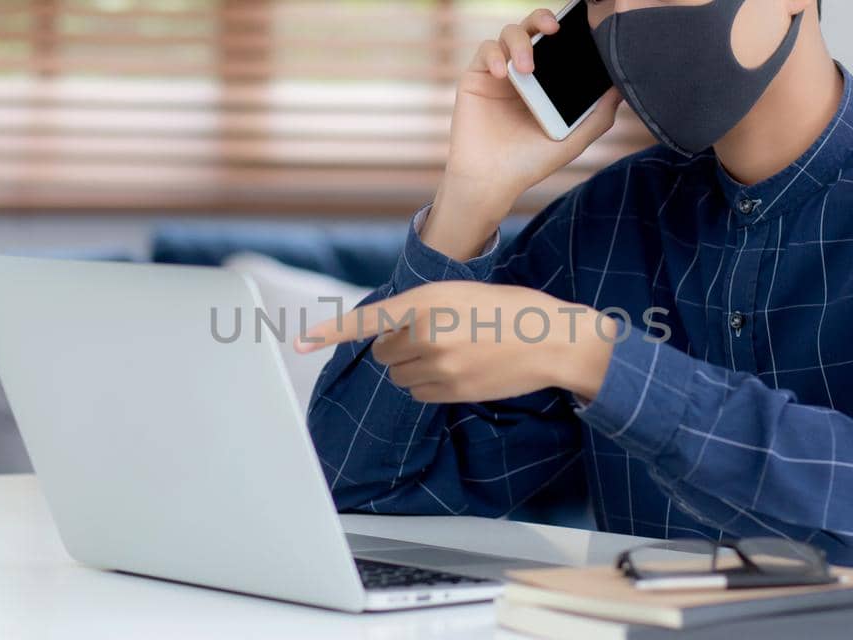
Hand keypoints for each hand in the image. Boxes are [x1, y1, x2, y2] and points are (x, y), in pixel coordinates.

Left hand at [295, 282, 616, 402]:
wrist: (553, 340)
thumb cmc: (509, 310)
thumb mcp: (461, 293)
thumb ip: (422, 309)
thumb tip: (388, 338)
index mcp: (427, 299)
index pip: (367, 319)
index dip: (329, 332)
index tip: (300, 343)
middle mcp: (427, 333)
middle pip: (383, 352)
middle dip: (398, 347)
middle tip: (435, 336)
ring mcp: (439, 365)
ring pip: (399, 375)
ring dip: (413, 367)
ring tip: (454, 352)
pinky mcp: (452, 390)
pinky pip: (418, 393)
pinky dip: (428, 385)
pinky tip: (458, 370)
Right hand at [423, 9, 622, 260]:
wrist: (491, 180)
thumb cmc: (531, 162)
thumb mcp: (573, 140)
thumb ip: (599, 115)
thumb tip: (621, 88)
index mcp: (546, 81)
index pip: (557, 43)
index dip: (568, 28)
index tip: (580, 26)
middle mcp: (523, 72)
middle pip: (533, 27)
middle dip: (543, 19)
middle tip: (554, 29)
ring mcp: (498, 73)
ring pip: (509, 33)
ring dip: (521, 43)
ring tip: (527, 68)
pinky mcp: (476, 77)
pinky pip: (485, 50)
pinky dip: (495, 55)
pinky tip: (503, 73)